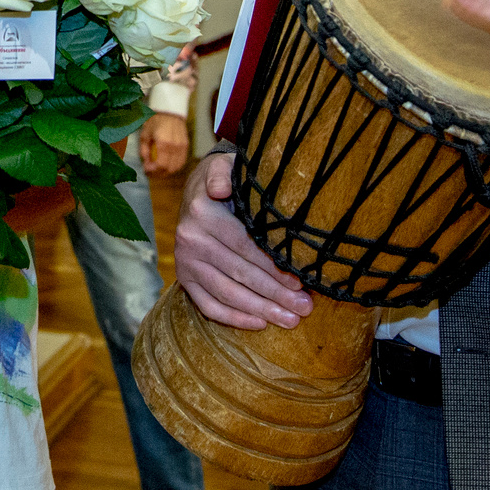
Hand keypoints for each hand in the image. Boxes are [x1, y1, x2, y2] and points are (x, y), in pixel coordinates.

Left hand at [139, 111, 191, 176]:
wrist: (170, 111)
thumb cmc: (155, 121)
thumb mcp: (145, 134)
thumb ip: (144, 150)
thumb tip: (146, 163)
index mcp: (164, 143)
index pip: (160, 165)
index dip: (152, 171)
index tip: (146, 169)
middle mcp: (175, 147)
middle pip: (169, 169)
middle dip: (158, 173)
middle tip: (150, 170)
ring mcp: (182, 147)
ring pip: (176, 167)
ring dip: (166, 171)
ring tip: (158, 168)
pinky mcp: (186, 146)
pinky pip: (181, 162)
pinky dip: (174, 166)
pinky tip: (167, 165)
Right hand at [174, 152, 311, 330]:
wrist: (197, 189)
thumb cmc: (225, 179)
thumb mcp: (226, 166)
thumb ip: (224, 174)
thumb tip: (220, 189)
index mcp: (202, 212)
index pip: (245, 246)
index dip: (273, 267)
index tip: (301, 282)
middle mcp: (189, 239)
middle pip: (239, 274)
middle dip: (275, 294)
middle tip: (305, 308)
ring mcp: (185, 262)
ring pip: (226, 293)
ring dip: (260, 310)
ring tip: (290, 320)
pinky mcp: (184, 278)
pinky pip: (208, 305)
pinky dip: (233, 318)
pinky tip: (259, 323)